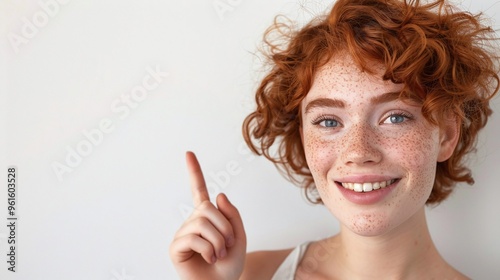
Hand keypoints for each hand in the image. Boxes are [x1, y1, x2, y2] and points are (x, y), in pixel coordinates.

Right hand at [170, 152, 246, 279]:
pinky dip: (208, 250)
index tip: (189, 153)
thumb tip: (219, 194)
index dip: (194, 172)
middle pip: (208, 208)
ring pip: (203, 223)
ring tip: (218, 254)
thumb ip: (232, 215)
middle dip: (225, 226)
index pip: (198, 190)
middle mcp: (193, 222)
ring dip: (218, 241)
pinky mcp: (176, 247)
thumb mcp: (240, 238)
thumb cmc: (229, 265)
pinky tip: (209, 258)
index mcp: (207, 217)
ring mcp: (183, 233)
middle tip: (228, 244)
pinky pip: (194, 238)